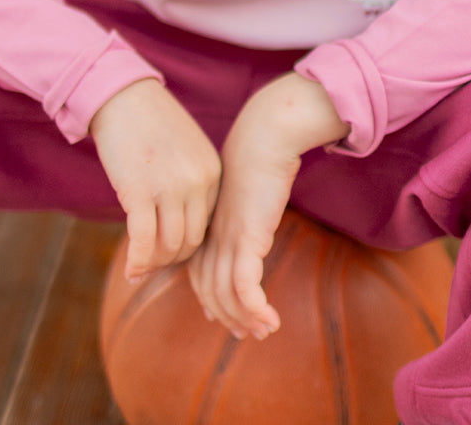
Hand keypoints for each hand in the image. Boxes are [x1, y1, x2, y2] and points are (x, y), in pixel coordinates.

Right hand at [89, 78, 220, 281]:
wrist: (122, 95)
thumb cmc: (149, 122)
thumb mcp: (183, 149)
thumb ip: (189, 182)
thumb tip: (178, 223)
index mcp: (212, 171)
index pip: (206, 224)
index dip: (186, 244)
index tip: (167, 250)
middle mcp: (197, 181)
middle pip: (191, 241)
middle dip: (170, 259)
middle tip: (151, 263)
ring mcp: (170, 187)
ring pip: (169, 246)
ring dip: (153, 262)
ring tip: (139, 265)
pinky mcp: (141, 191)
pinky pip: (143, 240)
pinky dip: (137, 260)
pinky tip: (129, 268)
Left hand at [187, 73, 347, 339]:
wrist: (264, 137)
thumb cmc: (257, 160)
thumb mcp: (243, 192)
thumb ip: (239, 213)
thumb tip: (248, 225)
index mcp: (207, 225)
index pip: (199, 273)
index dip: (208, 299)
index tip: (223, 317)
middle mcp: (212, 235)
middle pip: (210, 289)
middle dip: (227, 316)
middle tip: (248, 334)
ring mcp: (227, 238)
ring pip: (226, 294)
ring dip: (245, 319)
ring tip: (266, 330)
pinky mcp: (247, 237)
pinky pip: (246, 285)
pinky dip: (255, 308)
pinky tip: (272, 320)